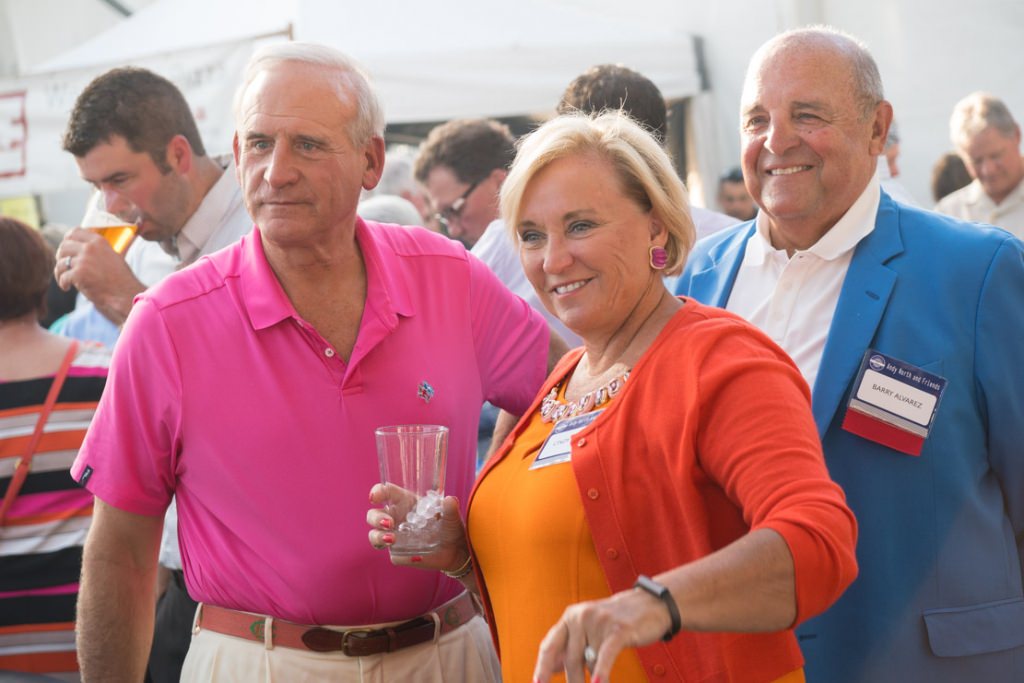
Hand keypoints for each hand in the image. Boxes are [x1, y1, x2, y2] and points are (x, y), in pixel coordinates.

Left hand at [55, 228, 145, 325]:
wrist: (124, 294)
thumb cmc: (121, 279)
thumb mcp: (114, 257)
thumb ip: (100, 250)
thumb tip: (87, 249)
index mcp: (99, 242)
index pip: (75, 232)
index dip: (67, 240)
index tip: (66, 248)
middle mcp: (90, 248)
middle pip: (64, 246)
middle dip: (60, 257)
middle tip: (64, 266)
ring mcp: (84, 260)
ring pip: (60, 262)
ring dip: (59, 272)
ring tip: (65, 280)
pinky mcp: (78, 274)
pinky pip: (62, 276)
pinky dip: (62, 283)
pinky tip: (67, 287)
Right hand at [366, 484, 469, 572]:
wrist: (456, 551)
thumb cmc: (450, 526)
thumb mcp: (452, 516)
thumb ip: (450, 508)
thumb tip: (450, 500)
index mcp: (405, 502)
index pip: (386, 493)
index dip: (377, 492)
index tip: (375, 496)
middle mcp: (396, 518)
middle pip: (373, 515)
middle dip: (376, 518)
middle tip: (389, 523)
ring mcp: (395, 537)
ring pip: (374, 536)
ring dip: (378, 536)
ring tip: (392, 538)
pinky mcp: (400, 554)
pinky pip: (395, 556)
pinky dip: (404, 556)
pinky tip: (417, 556)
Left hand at [533, 587, 671, 682]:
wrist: (651, 604)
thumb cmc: (618, 620)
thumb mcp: (589, 628)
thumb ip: (570, 645)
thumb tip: (550, 667)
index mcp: (570, 616)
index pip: (549, 646)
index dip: (542, 668)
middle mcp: (581, 616)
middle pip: (570, 659)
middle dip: (574, 681)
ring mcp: (599, 622)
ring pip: (590, 662)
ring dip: (596, 675)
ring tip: (600, 680)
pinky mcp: (618, 630)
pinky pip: (605, 656)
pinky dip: (601, 672)